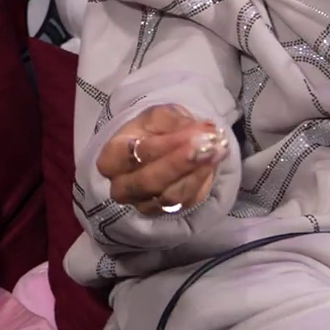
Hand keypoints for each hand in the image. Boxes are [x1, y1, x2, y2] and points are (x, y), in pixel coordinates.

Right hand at [97, 104, 228, 216]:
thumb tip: (201, 131)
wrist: (160, 146)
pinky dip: (202, 180)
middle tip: (207, 145)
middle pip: (148, 181)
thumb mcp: (159, 116)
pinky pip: (185, 201)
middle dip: (180, 163)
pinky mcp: (166, 212)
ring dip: (196, 172)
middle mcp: (122, 186)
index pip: (132, 154)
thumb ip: (175, 122)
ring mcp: (143, 203)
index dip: (164, 145)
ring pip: (169, 195)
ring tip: (217, 149)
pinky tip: (214, 160)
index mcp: (111, 158)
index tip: (193, 132)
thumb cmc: (152, 130)